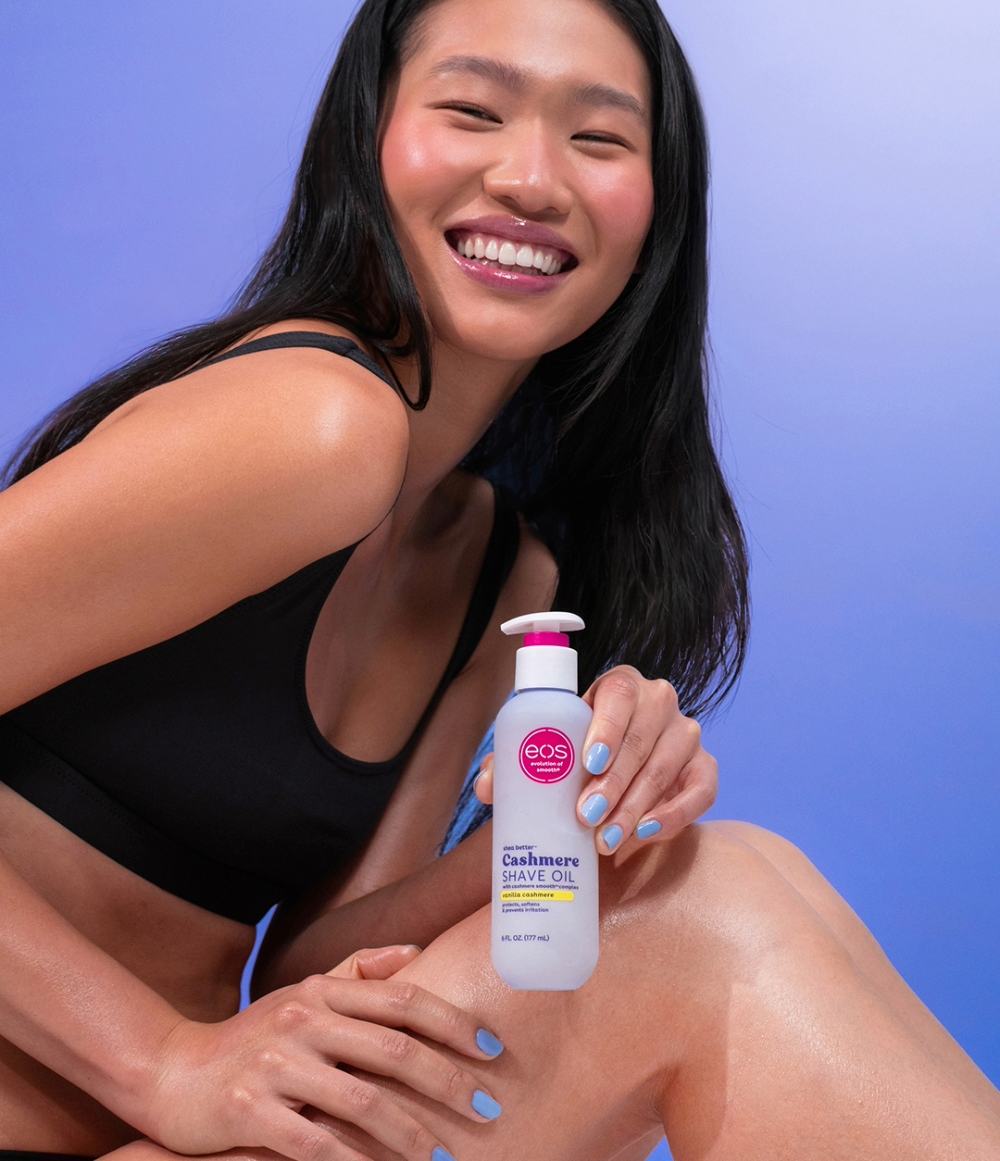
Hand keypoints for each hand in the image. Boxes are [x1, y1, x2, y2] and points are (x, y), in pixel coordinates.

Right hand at [142, 943, 504, 1160]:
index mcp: (322, 991)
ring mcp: (274, 1065)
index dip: (453, 1022)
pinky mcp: (248, 1110)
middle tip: (487, 1107)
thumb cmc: (253, 1035)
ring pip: (362, 1100)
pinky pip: (314, 1144)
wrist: (173, 1072)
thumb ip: (358, 971)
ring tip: (444, 1157)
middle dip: (447, 1080)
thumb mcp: (303, 993)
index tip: (492, 1049)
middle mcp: (303, 1020)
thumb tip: (416, 953)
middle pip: (393, 1048)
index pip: (402, 999)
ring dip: (411, 1134)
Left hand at [475, 666, 717, 853]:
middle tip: (586, 816)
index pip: (619, 694)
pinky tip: (647, 832)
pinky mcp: (703, 766)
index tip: (587, 763)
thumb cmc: (575, 753)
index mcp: (620, 685)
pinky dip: (677, 813)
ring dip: (635, 806)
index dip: (606, 727)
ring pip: (667, 767)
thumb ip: (516, 760)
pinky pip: (703, 789)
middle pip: (642, 736)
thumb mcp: (548, 748)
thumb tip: (487, 788)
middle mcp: (659, 700)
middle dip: (614, 781)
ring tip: (605, 838)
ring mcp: (686, 732)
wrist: (616, 772)